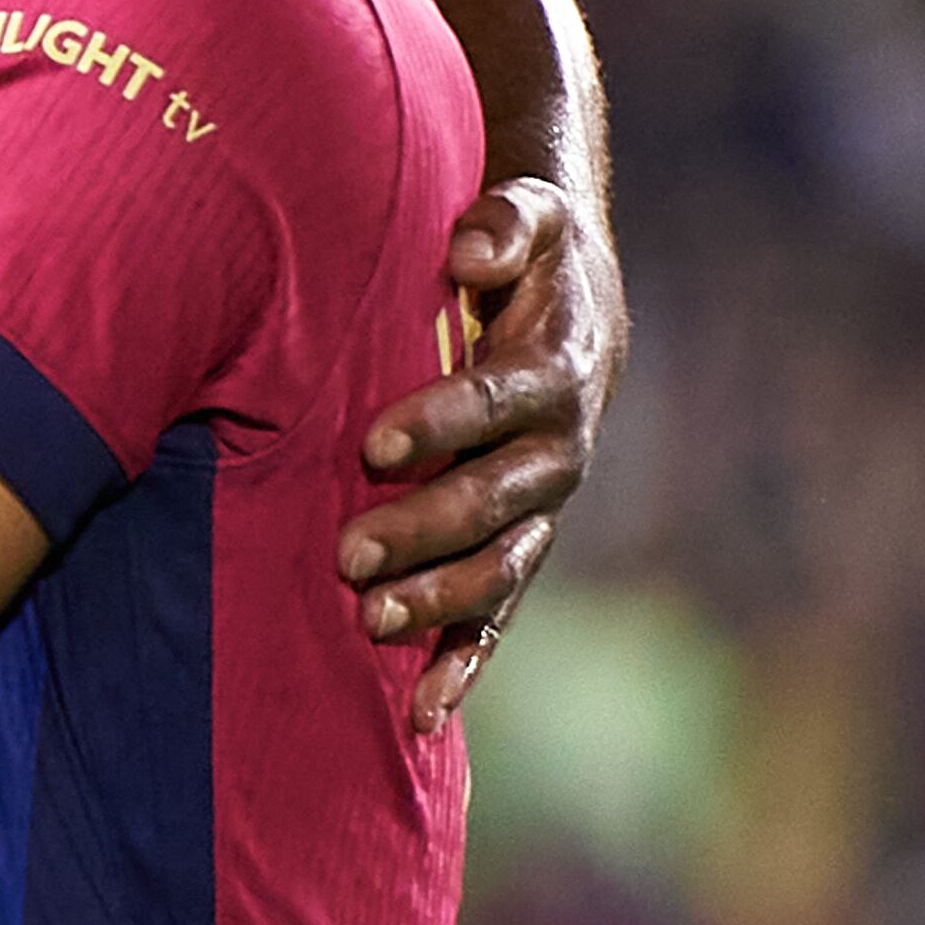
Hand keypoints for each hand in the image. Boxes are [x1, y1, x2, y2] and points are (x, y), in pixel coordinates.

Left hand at [343, 174, 623, 728]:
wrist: (577, 303)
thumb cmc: (531, 252)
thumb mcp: (531, 213)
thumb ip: (503, 222)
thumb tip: (467, 253)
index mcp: (558, 372)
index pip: (498, 402)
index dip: (441, 423)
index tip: (373, 443)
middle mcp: (558, 452)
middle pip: (496, 501)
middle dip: (424, 530)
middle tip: (347, 554)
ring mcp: (541, 510)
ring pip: (501, 568)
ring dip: (439, 603)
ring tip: (368, 622)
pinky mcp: (520, 546)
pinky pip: (499, 614)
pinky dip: (464, 662)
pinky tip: (421, 711)